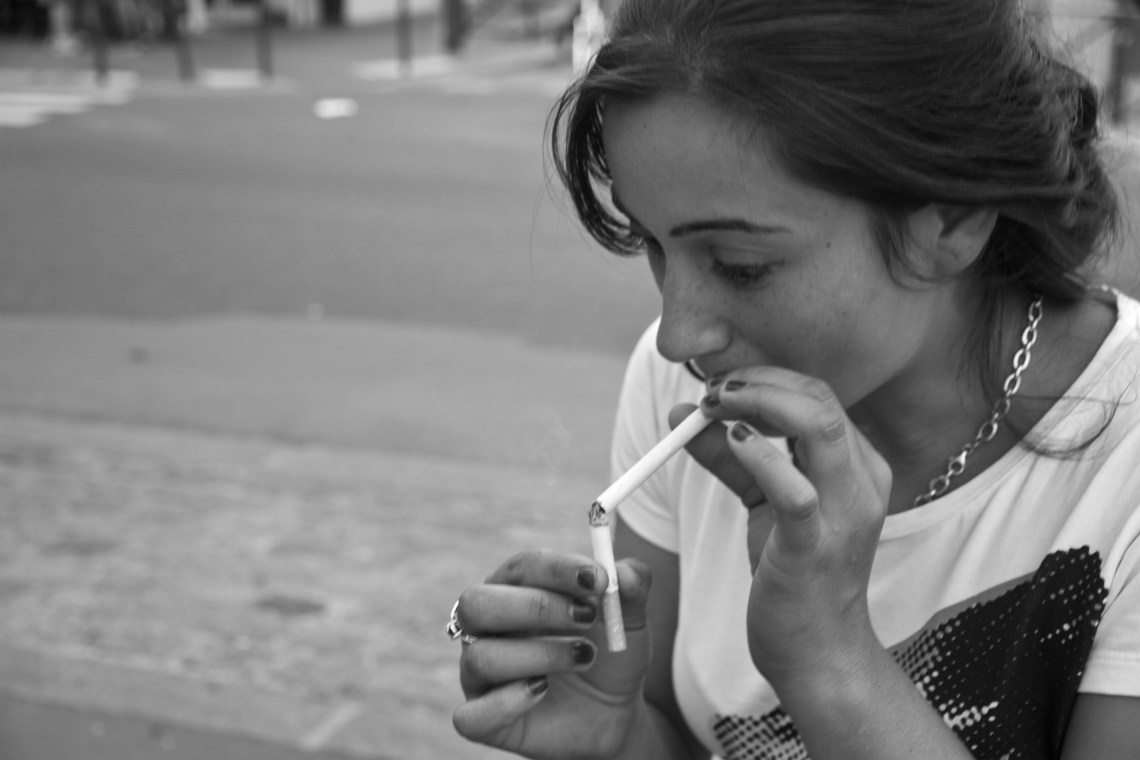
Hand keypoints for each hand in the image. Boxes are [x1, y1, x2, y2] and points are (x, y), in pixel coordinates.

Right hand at [452, 550, 653, 759]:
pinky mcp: (483, 719)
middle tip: (588, 617)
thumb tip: (624, 571)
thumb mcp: (629, 620)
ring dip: (540, 655)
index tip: (598, 579)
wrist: (614, 713)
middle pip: (479, 603)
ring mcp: (480, 675)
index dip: (556, 570)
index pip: (521, 567)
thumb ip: (631, 587)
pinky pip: (472, 715)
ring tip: (585, 656)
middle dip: (537, 607)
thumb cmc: (609, 654)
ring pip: (481, 657)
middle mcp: (487, 628)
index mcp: (515, 590)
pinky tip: (542, 691)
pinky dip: (507, 703)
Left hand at [678, 367, 891, 687]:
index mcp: (858, 468)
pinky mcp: (815, 547)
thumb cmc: (794, 576)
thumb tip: (684, 414)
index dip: (767, 379)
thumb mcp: (763, 505)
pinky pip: (794, 489)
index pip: (820, 396)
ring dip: (758, 402)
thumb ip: (730, 458)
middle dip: (760, 381)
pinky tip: (726, 437)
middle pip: (820, 399)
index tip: (721, 382)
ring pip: (818, 426)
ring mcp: (844, 514)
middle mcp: (861, 483)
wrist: (818, 653)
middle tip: (712, 388)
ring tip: (714, 404)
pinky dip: (758, 453)